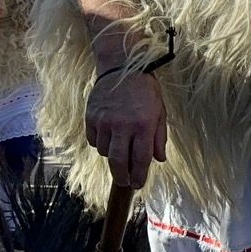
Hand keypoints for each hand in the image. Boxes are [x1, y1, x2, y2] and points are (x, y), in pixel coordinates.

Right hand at [86, 71, 166, 189]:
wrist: (122, 67)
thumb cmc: (145, 91)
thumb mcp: (160, 112)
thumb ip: (159, 137)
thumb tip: (159, 159)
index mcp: (143, 125)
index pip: (141, 159)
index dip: (139, 175)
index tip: (138, 184)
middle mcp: (122, 125)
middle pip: (119, 162)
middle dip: (122, 177)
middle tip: (125, 183)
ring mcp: (104, 122)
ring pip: (105, 152)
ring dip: (112, 157)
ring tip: (119, 151)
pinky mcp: (91, 117)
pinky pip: (94, 140)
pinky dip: (100, 144)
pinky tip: (108, 138)